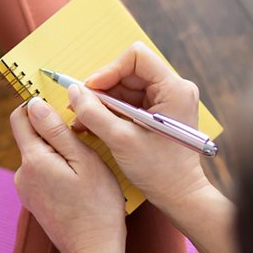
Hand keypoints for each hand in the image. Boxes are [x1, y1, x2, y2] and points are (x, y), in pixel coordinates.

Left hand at [10, 98, 126, 252]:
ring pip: (39, 155)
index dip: (39, 106)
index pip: (20, 117)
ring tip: (85, 165)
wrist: (93, 251)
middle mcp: (22, 173)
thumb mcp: (84, 160)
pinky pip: (42, 173)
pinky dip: (57, 170)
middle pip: (31, 136)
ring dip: (57, 152)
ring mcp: (25, 189)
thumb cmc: (97, 204)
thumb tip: (34, 103)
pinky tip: (77, 182)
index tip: (62, 109)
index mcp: (32, 159)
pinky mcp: (33, 201)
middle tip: (83, 140)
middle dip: (53, 131)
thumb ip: (56, 130)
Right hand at [70, 42, 211, 218]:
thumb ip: (94, 114)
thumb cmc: (159, 171)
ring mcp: (168, 100)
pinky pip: (130, 101)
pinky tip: (93, 124)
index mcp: (174, 89)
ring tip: (82, 120)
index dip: (109, 70)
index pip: (136, 57)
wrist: (179, 195)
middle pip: (129, 72)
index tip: (90, 89)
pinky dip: (111, 111)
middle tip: (80, 107)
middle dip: (102, 89)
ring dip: (103, 102)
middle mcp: (174, 89)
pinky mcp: (160, 112)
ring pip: (126, 87)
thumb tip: (73, 91)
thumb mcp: (121, 140)